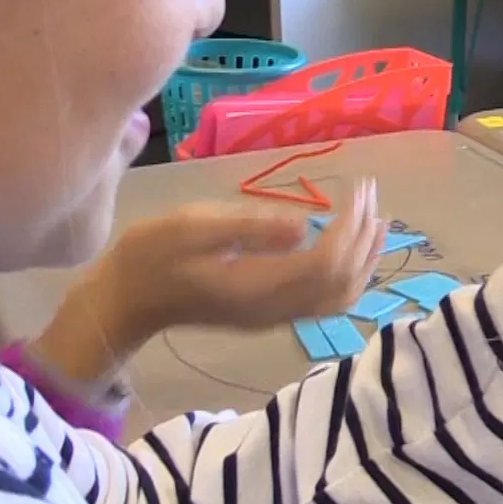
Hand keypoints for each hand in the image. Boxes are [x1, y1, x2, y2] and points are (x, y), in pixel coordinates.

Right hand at [44, 186, 387, 380]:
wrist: (127, 300)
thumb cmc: (151, 255)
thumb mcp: (191, 228)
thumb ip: (248, 228)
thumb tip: (303, 226)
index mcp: (257, 287)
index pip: (326, 262)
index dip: (350, 225)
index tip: (357, 187)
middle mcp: (275, 310)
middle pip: (343, 282)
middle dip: (365, 236)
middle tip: (370, 192)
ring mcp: (275, 317)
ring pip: (341, 297)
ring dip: (365, 257)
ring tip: (375, 217)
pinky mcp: (272, 314)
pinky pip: (327, 302)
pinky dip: (350, 273)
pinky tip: (351, 247)